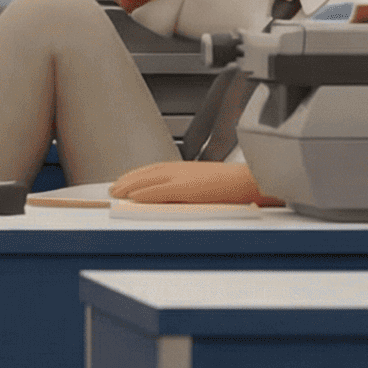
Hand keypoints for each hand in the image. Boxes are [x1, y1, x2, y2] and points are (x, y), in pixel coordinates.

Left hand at [108, 160, 274, 207]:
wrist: (253, 182)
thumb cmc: (236, 187)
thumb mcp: (208, 185)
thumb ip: (190, 189)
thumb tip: (175, 199)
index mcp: (187, 168)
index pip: (156, 169)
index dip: (138, 175)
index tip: (126, 180)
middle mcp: (182, 169)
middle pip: (148, 173)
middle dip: (129, 180)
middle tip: (114, 187)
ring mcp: (184, 178)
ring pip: (149, 180)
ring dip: (130, 185)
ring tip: (116, 192)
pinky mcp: (187, 188)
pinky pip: (159, 191)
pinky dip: (144, 193)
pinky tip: (132, 198)